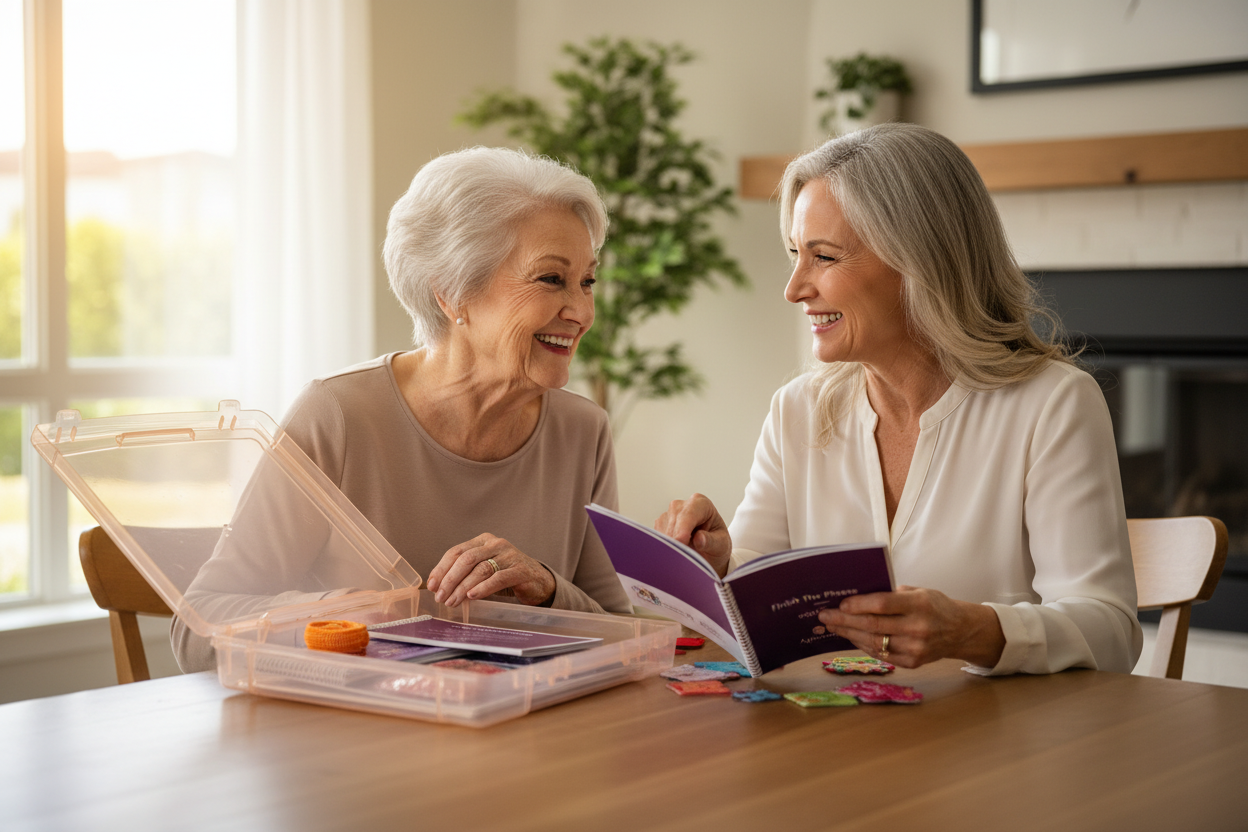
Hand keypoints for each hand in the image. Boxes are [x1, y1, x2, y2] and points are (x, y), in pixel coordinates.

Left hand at [425, 534, 555, 607]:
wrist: (538, 581)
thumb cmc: (506, 576)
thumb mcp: (483, 571)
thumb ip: (465, 574)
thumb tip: (438, 587)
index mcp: (483, 541)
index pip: (456, 551)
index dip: (441, 568)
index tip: (432, 586)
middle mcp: (495, 544)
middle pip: (466, 559)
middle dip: (450, 579)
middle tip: (441, 597)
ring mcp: (509, 555)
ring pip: (480, 569)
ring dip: (463, 587)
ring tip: (453, 601)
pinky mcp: (520, 570)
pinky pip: (498, 578)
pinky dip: (483, 588)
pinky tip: (472, 596)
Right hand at [654, 493, 732, 577]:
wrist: (709, 550)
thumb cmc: (717, 544)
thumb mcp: (721, 545)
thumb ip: (711, 541)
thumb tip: (699, 538)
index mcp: (701, 504)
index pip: (689, 513)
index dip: (683, 528)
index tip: (681, 542)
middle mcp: (683, 505)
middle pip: (674, 521)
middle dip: (677, 540)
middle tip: (684, 556)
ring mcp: (670, 513)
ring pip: (663, 529)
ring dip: (671, 544)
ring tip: (685, 552)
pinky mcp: (661, 524)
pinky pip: (657, 536)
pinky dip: (665, 546)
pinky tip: (677, 550)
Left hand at [817, 586, 1005, 668]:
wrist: (960, 630)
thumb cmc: (935, 606)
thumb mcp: (918, 591)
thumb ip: (891, 594)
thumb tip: (857, 596)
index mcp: (919, 604)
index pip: (882, 605)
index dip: (858, 605)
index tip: (840, 603)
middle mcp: (918, 628)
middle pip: (873, 625)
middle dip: (845, 621)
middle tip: (825, 616)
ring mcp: (915, 648)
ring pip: (874, 642)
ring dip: (849, 634)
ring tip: (833, 626)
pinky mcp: (912, 662)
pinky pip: (881, 654)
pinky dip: (863, 645)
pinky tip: (852, 637)